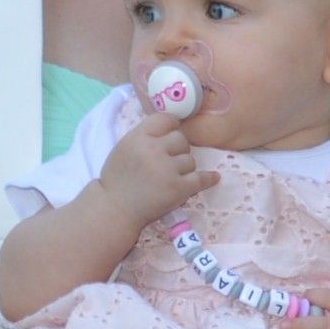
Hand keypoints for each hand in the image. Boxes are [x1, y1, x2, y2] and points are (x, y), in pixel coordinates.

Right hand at [95, 112, 201, 229]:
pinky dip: (208, 179)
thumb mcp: (124, 148)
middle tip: (167, 163)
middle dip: (177, 150)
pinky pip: (201, 178)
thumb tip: (170, 126)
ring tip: (170, 178)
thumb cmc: (117, 179)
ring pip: (190, 160)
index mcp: (139, 137)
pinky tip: (213, 177)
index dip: (171, 127)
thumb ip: (145, 136)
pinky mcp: (179, 188)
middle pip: (181, 139)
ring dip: (184, 168)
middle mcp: (154, 150)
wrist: (115, 209)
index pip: (166, 119)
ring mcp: (168, 169)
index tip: (171, 134)